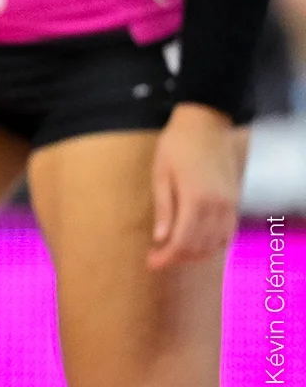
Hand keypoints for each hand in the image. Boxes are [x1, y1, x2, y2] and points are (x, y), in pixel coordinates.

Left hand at [148, 104, 245, 270]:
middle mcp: (219, 204)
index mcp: (197, 199)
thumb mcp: (160, 176)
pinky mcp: (235, 198)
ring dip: (196, 253)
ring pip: (217, 242)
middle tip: (157, 258)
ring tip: (174, 252)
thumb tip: (160, 239)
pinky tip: (196, 243)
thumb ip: (164, 209)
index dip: (167, 257)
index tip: (151, 264)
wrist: (206, 123)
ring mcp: (231, 202)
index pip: (183, 241)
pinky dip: (213, 243)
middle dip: (178, 258)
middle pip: (200, 246)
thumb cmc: (176, 146)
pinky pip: (228, 231)